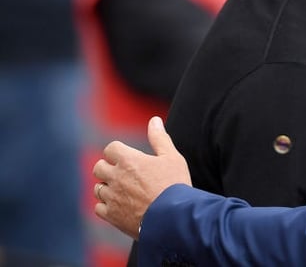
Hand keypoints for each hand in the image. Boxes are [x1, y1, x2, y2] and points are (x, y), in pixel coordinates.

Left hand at [92, 116, 191, 239]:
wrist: (173, 217)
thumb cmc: (175, 185)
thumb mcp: (172, 157)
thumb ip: (159, 138)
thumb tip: (154, 120)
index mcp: (129, 160)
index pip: (110, 148)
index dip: (118, 151)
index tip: (128, 157)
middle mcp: (115, 177)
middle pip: (99, 167)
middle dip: (108, 168)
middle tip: (124, 173)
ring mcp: (112, 197)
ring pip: (97, 188)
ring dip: (107, 187)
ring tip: (123, 190)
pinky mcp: (112, 216)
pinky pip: (98, 208)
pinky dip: (106, 206)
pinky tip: (119, 205)